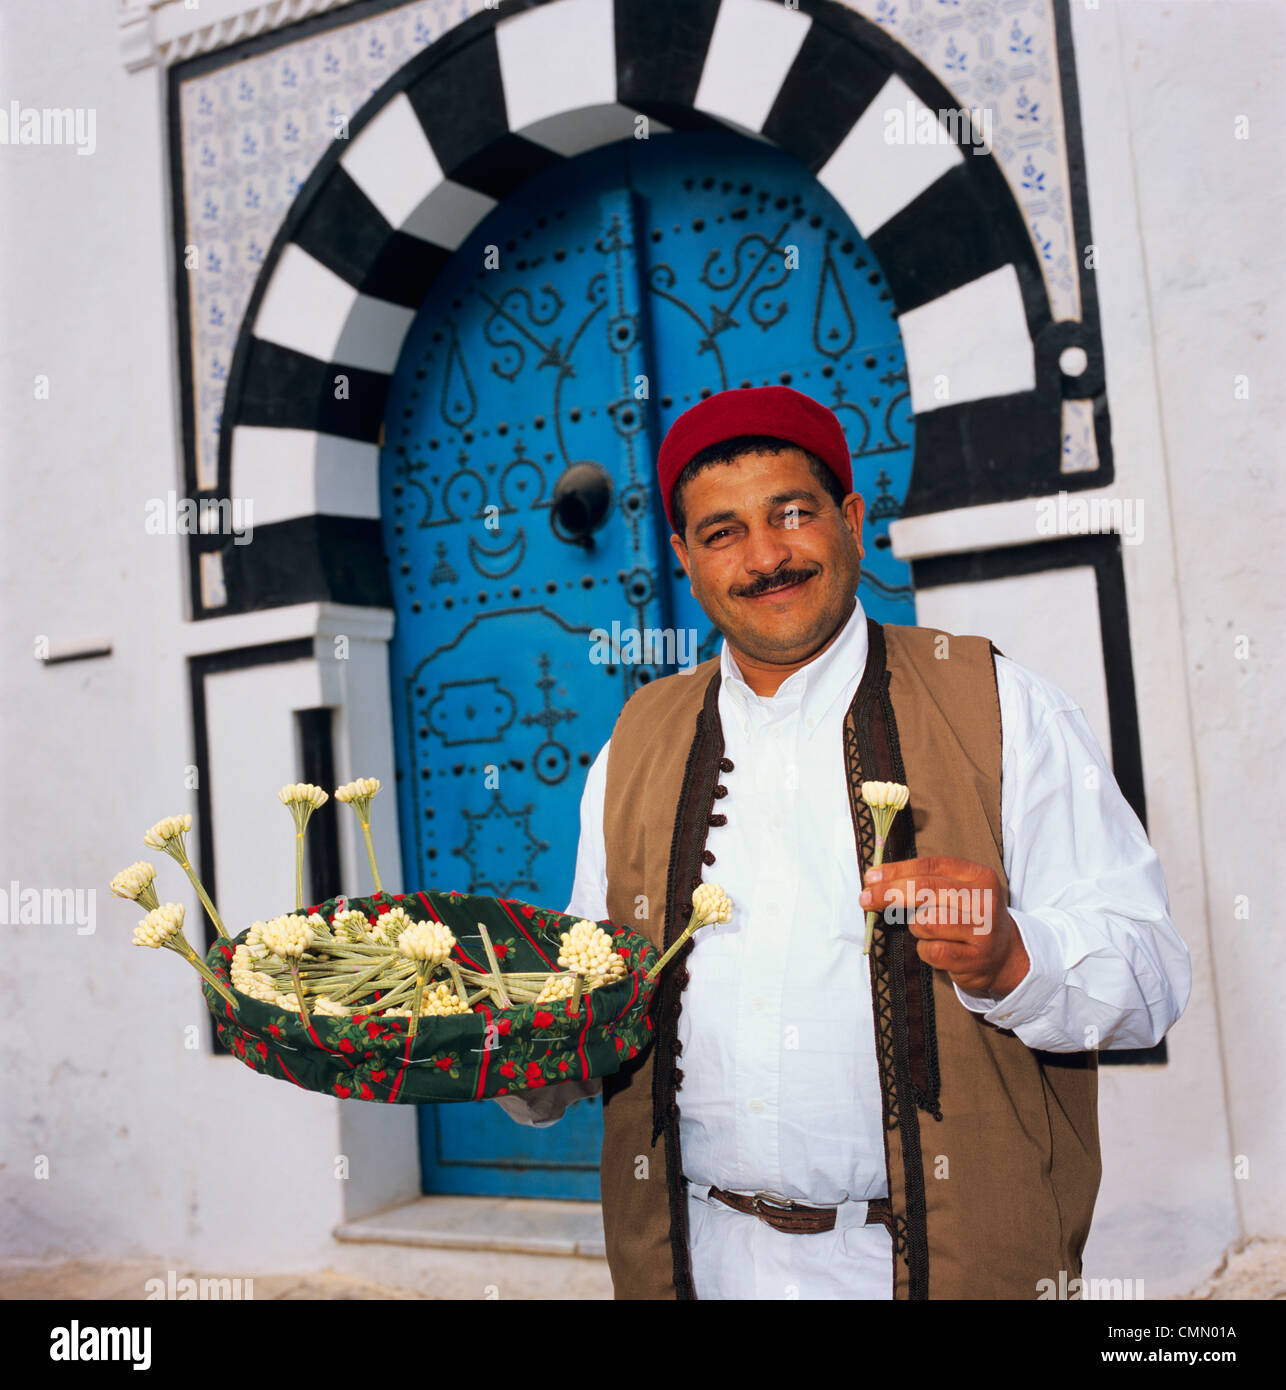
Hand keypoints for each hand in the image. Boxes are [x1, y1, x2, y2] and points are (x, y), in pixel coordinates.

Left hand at [859, 856, 1028, 998]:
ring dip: (916, 927)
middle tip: (865, 898)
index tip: (871, 876)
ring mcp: (983, 930)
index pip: (931, 866)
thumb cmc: (970, 917)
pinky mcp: (976, 958)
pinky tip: (938, 948)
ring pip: (925, 922)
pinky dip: (925, 950)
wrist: (1006, 955)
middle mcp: (984, 900)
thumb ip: (926, 883)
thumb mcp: (958, 892)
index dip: (897, 870)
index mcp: (979, 876)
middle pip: (926, 890)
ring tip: (928, 930)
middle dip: (889, 893)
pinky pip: (931, 950)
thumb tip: (876, 880)